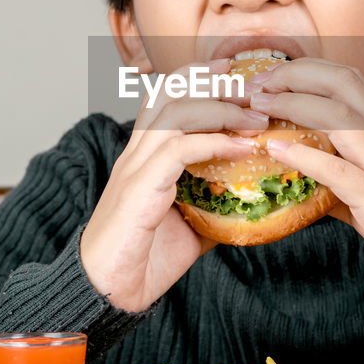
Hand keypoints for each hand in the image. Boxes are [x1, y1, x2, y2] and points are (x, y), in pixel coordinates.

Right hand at [79, 57, 270, 311]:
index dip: (196, 76)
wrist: (108, 292)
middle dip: (213, 80)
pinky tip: (242, 146)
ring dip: (220, 108)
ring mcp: (135, 167)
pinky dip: (214, 141)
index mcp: (143, 156)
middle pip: (169, 91)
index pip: (164, 96)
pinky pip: (179, 149)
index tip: (233, 71)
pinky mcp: (140, 187)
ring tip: (255, 118)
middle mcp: (136, 153)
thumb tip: (254, 203)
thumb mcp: (191, 227)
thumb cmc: (144, 261)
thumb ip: (216, 206)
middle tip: (252, 85)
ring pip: (174, 112)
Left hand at [247, 59, 363, 308]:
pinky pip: (337, 171)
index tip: (273, 75)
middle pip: (342, 84)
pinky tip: (274, 149)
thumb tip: (297, 177)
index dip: (308, 69)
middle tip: (257, 85)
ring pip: (339, 118)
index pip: (350, 78)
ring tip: (258, 109)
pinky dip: (301, 155)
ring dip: (292, 106)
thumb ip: (341, 178)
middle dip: (295, 75)